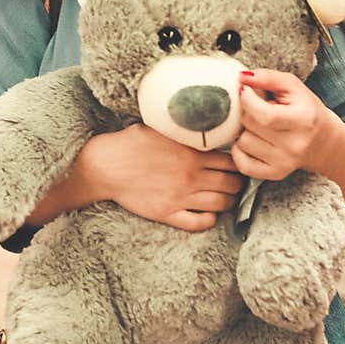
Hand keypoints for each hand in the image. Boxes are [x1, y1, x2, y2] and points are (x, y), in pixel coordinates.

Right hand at [85, 124, 243, 231]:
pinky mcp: (168, 213)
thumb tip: (203, 120)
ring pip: (221, 204)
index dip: (239, 162)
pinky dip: (209, 220)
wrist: (105, 165)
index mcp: (192, 153)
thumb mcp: (162, 127)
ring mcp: (180, 197)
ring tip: (224, 197)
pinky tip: (208, 214)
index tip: (237, 163)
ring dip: (227, 201)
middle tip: (234, 182)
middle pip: (232, 184)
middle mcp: (191, 176)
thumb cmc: (131, 143)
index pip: (232, 161)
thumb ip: (186, 129)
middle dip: (237, 183)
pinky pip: (199, 223)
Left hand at [231, 68, 327, 181]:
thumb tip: (241, 77)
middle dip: (247, 112)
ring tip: (260, 126)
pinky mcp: (275, 174)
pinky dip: (240, 151)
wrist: (325, 143)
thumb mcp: (294, 87)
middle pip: (250, 125)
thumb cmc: (307, 111)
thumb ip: (269, 77)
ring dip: (245, 131)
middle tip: (258, 109)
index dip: (247, 100)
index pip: (264, 114)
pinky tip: (252, 141)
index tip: (245, 91)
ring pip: (243, 142)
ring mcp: (284, 162)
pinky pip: (242, 164)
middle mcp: (294, 145)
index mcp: (302, 120)